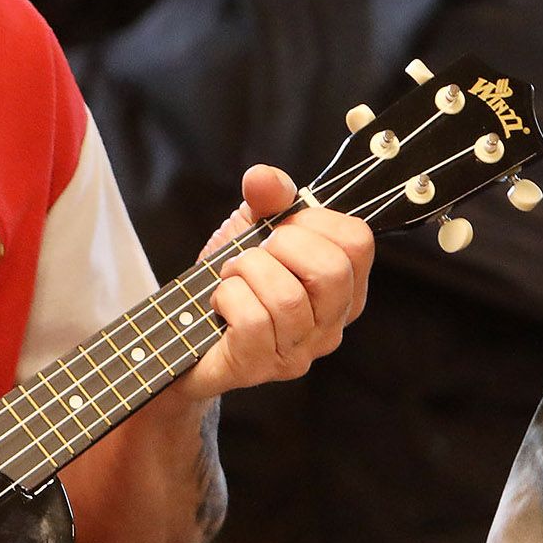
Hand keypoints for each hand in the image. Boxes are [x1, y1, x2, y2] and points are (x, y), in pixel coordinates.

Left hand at [180, 164, 373, 403]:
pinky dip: (226, 298)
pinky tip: (220, 302)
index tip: (281, 227)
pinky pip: (252, 321)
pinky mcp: (262, 366)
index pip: (358, 241)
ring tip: (232, 276)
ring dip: (245, 272)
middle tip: (253, 253)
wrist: (185, 331)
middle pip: (330, 270)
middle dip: (280, 246)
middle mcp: (332, 323)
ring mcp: (300, 350)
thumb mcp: (250, 230)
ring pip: (287, 297)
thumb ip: (265, 199)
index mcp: (344, 286)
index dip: (313, 220)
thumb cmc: (231, 282)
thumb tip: (263, 177)